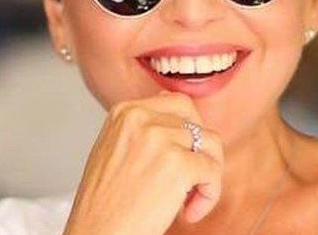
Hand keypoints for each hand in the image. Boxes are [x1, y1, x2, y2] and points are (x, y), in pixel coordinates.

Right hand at [63, 90, 223, 234]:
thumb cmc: (104, 205)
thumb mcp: (115, 149)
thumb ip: (144, 130)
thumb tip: (180, 119)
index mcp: (125, 111)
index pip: (177, 104)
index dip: (188, 132)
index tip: (182, 157)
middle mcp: (142, 119)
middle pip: (197, 122)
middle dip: (202, 150)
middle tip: (192, 179)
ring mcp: (160, 139)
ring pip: (211, 145)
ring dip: (207, 174)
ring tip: (188, 199)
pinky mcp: (179, 165)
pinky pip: (213, 172)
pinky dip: (209, 195)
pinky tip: (189, 213)